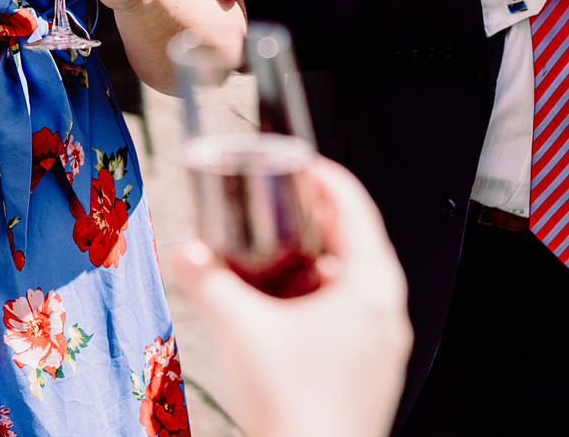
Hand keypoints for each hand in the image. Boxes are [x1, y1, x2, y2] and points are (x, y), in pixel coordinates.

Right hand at [167, 159, 410, 436]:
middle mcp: (386, 313)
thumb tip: (182, 251)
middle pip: (356, 241)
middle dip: (313, 220)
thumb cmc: (296, 405)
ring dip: (314, 262)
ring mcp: (382, 345)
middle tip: (277, 207)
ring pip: (352, 282)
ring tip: (271, 259)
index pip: (355, 207)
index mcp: (370, 288)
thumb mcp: (239, 327)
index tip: (299, 163)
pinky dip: (317, 300)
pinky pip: (348, 317)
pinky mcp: (369, 372)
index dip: (325, 176)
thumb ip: (206, 280)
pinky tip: (280, 313)